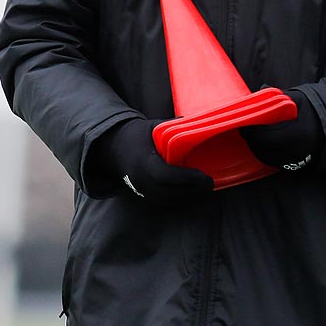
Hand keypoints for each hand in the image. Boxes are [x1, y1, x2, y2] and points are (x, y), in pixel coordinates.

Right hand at [100, 119, 214, 203]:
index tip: (204, 176)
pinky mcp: (144, 196)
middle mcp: (140, 180)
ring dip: (189, 196)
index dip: (186, 178)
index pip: (165, 175)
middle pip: (170, 192)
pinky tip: (193, 193)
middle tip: (210, 183)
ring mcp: (141, 190)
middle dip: (193, 190)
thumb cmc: (137, 136)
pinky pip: (165, 202)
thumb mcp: (154, 126)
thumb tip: (199, 123)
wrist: (115, 148)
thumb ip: (175, 126)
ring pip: (169, 200)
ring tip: (204, 188)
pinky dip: (180, 199)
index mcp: (142, 161)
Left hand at [239, 95, 323, 169]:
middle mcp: (291, 151)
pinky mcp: (293, 166)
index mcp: (291, 135)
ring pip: (264, 156)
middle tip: (245, 126)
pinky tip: (262, 143)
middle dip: (250, 137)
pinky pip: (272, 161)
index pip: (260, 135)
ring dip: (255, 145)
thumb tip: (261, 89)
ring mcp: (292, 161)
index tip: (243, 121)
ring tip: (253, 133)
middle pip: (259, 147)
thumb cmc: (314, 111)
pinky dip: (264, 152)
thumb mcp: (298, 100)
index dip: (249, 129)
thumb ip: (278, 96)